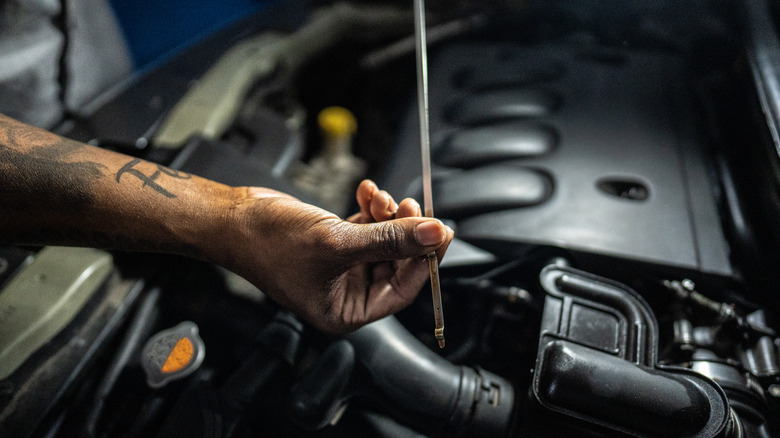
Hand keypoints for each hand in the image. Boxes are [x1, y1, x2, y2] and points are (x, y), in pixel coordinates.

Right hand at [215, 180, 452, 332]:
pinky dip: (371, 209)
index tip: (442, 232)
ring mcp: (341, 266)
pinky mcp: (335, 243)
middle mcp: (346, 292)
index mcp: (345, 311)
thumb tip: (434, 233)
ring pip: (383, 240)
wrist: (232, 219)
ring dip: (387, 215)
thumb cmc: (270, 242)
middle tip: (413, 205)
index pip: (401, 289)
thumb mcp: (338, 242)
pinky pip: (366, 227)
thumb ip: (390, 239)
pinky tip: (367, 192)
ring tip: (380, 196)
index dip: (425, 260)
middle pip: (396, 262)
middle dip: (405, 231)